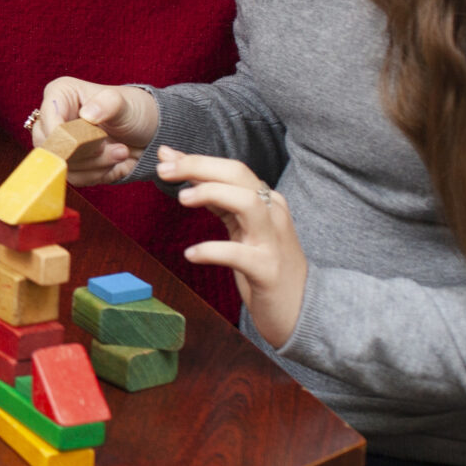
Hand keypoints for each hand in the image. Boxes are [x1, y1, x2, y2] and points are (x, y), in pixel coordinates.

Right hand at [34, 77, 160, 183]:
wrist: (147, 133)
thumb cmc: (133, 111)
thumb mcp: (125, 104)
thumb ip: (108, 104)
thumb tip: (87, 115)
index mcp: (59, 95)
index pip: (48, 122)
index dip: (69, 138)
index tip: (99, 143)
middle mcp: (52, 118)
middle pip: (51, 147)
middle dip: (87, 154)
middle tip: (119, 149)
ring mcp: (59, 142)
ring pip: (63, 165)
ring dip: (96, 165)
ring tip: (122, 152)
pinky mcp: (68, 162)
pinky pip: (73, 178)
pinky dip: (97, 174)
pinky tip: (113, 162)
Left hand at [163, 149, 308, 344]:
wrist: (301, 308)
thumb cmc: (263, 263)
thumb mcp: (240, 226)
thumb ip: (214, 197)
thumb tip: (179, 168)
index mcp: (266, 201)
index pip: (232, 169)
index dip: (196, 160)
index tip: (164, 157)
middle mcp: (272, 214)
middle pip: (238, 175)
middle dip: (198, 167)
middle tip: (164, 171)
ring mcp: (272, 241)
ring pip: (247, 203)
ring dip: (212, 194)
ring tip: (182, 199)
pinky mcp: (267, 270)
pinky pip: (239, 254)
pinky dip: (212, 250)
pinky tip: (190, 254)